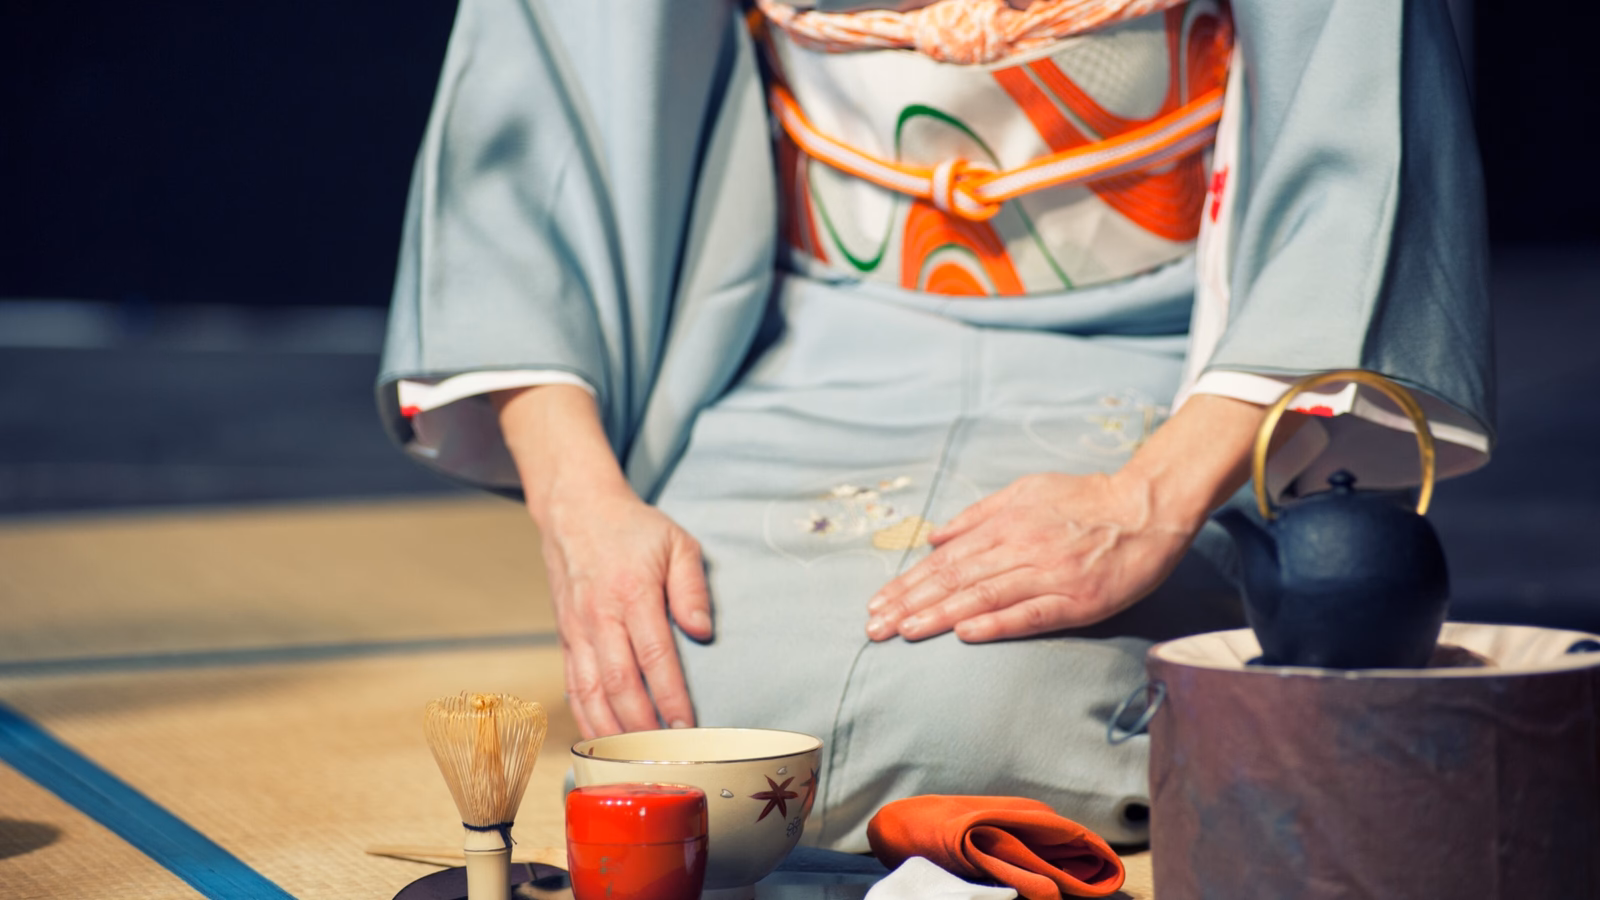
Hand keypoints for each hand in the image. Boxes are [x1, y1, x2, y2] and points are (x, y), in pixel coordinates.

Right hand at [493, 384, 712, 738]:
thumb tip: (702, 632)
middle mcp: (599, 617)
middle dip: (642, 727)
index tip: (688, 726)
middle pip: (619, 684)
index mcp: (632, 593)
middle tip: (666, 756)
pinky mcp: (565, 639)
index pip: (654, 656)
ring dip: (612, 732)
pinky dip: (586, 718)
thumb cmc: (633, 529)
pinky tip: (602, 741)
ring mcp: (577, 631)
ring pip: (590, 693)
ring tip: (635, 761)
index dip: (671, 697)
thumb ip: (693, 587)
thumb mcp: (677, 542)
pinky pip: (573, 687)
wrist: (575, 511)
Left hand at [864, 471, 1194, 642]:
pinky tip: (965, 633)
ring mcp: (1049, 574)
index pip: (945, 561)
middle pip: (955, 579)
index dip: (908, 584)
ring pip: (984, 596)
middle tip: (874, 627)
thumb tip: (934, 536)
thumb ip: (978, 514)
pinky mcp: (1078, 598)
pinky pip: (1032, 613)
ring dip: (939, 615)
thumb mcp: (1025, 491)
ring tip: (904, 631)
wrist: (1146, 507)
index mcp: (1005, 524)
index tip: (878, 604)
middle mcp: (1020, 547)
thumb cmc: (1084, 500)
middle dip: (910, 604)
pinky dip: (997, 623)